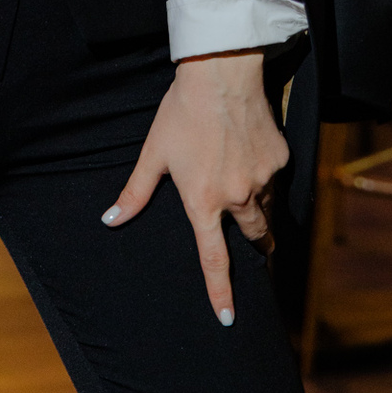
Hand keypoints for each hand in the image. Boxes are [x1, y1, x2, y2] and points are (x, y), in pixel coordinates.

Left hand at [101, 51, 288, 325]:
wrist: (220, 74)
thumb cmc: (181, 112)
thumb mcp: (154, 153)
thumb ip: (135, 192)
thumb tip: (111, 220)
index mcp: (202, 202)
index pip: (214, 259)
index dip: (221, 291)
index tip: (228, 318)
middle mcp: (236, 197)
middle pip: (252, 237)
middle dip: (254, 245)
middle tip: (254, 246)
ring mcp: (262, 179)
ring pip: (266, 208)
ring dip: (257, 208)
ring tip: (243, 186)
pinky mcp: (280, 159)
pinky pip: (275, 178)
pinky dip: (264, 174)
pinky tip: (250, 151)